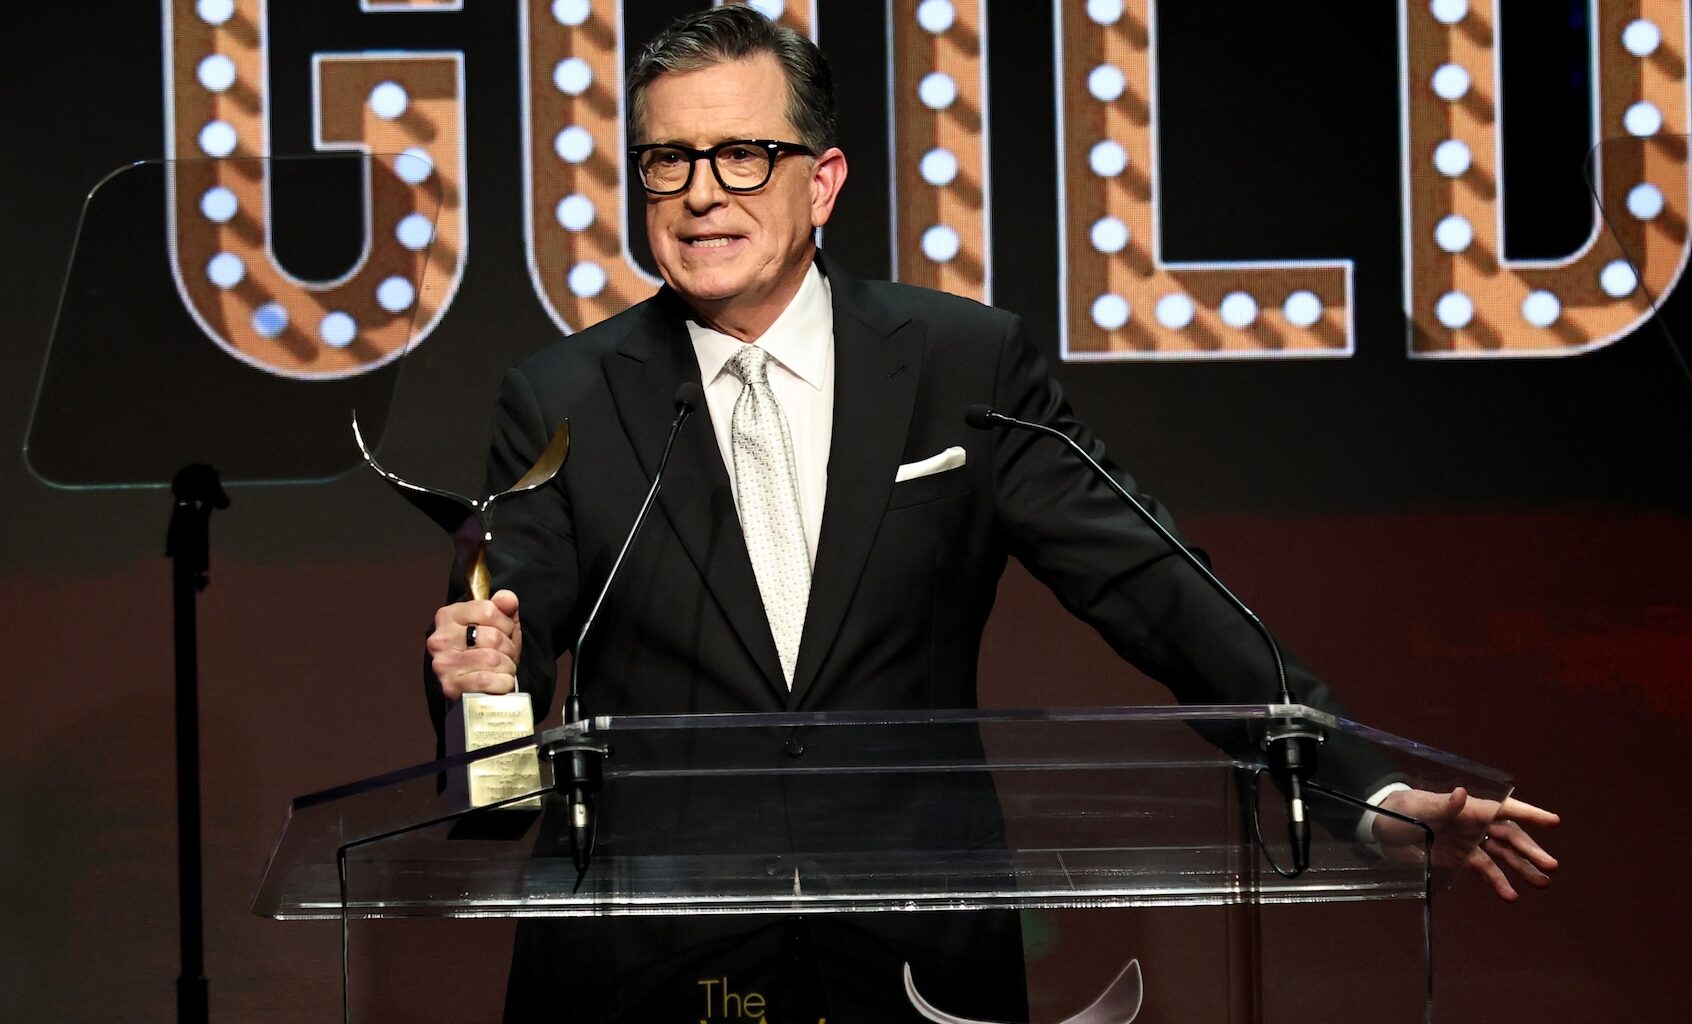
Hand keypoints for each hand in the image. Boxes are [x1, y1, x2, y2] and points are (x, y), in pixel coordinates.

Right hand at [427, 589, 521, 700]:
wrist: (473, 684)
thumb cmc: (486, 649)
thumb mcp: (499, 623)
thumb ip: (504, 606)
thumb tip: (507, 599)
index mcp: (449, 615)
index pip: (488, 610)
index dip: (506, 623)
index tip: (505, 631)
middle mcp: (441, 639)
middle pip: (493, 637)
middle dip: (509, 648)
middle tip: (506, 654)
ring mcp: (444, 664)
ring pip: (492, 660)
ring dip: (507, 667)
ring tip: (503, 668)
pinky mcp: (450, 687)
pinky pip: (486, 681)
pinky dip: (502, 683)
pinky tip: (500, 682)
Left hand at [1374, 787, 1558, 900]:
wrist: (1379, 827)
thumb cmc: (1400, 809)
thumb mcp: (1419, 807)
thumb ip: (1443, 804)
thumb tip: (1462, 794)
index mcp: (1468, 808)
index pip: (1504, 808)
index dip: (1529, 814)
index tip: (1553, 821)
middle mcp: (1473, 824)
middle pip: (1509, 836)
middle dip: (1530, 850)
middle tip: (1551, 866)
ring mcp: (1468, 841)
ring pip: (1502, 855)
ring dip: (1521, 868)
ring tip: (1541, 883)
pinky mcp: (1459, 857)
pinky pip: (1484, 869)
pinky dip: (1498, 882)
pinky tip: (1510, 895)